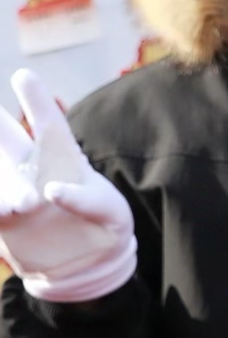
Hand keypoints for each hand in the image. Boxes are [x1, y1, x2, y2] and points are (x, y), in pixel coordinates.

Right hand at [0, 71, 135, 305]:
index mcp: (59, 156)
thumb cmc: (103, 223)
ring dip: (3, 192)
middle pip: (6, 140)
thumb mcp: (108, 211)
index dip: (36, 100)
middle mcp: (28, 168)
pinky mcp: (2, 222)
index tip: (22, 76)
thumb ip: (85, 199)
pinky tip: (4, 216)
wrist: (86, 261)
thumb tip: (50, 191)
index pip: (47, 123)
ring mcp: (11, 192)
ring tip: (18, 208)